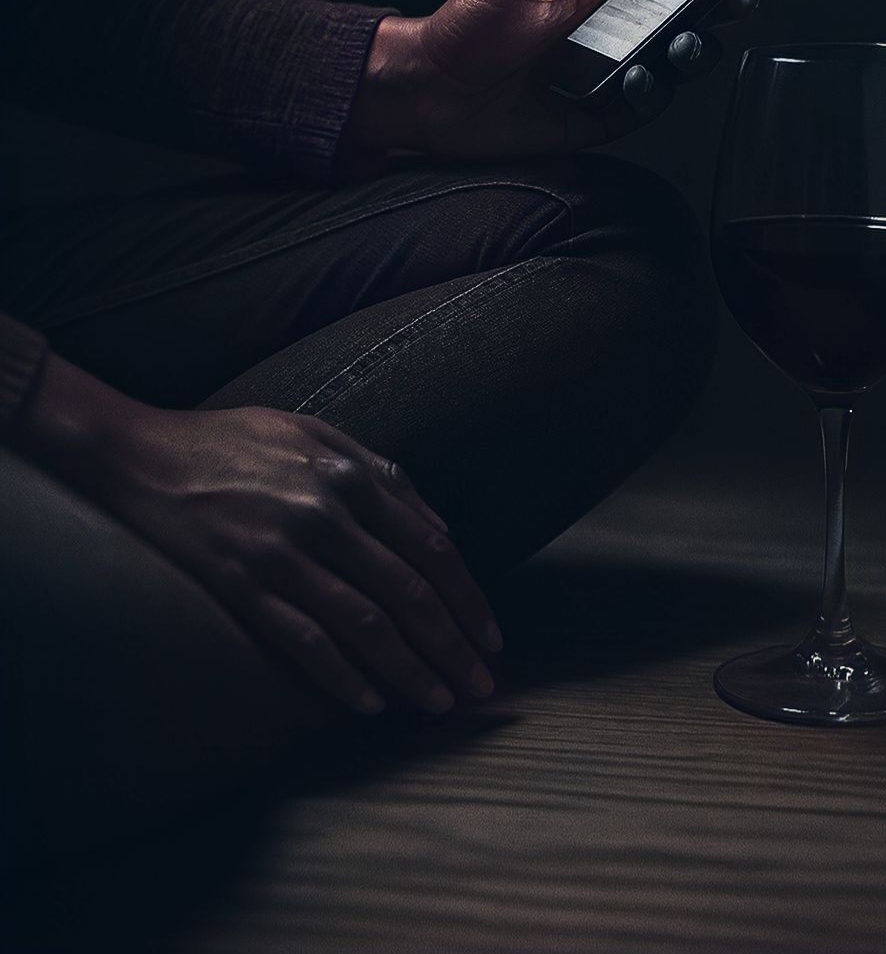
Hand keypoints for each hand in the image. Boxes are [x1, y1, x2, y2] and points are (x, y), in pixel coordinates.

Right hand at [14, 352, 501, 716]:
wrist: (142, 455)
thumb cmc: (235, 441)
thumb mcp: (314, 434)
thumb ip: (381, 474)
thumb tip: (440, 530)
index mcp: (349, 475)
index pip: (430, 549)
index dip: (467, 598)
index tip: (490, 639)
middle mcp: (324, 514)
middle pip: (408, 593)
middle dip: (452, 646)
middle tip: (480, 688)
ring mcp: (281, 553)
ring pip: (365, 625)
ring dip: (410, 671)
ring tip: (438, 703)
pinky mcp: (240, 585)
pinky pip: (303, 642)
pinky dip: (342, 678)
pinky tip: (371, 704)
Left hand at [347, 0, 758, 157]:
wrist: (428, 92)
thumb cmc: (470, 26)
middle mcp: (613, 31)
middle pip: (686, 17)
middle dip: (718, 11)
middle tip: (732, 4)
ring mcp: (609, 74)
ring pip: (673, 64)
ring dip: (689, 52)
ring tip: (682, 43)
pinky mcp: (598, 117)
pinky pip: (642, 108)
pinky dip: (649, 94)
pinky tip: (638, 79)